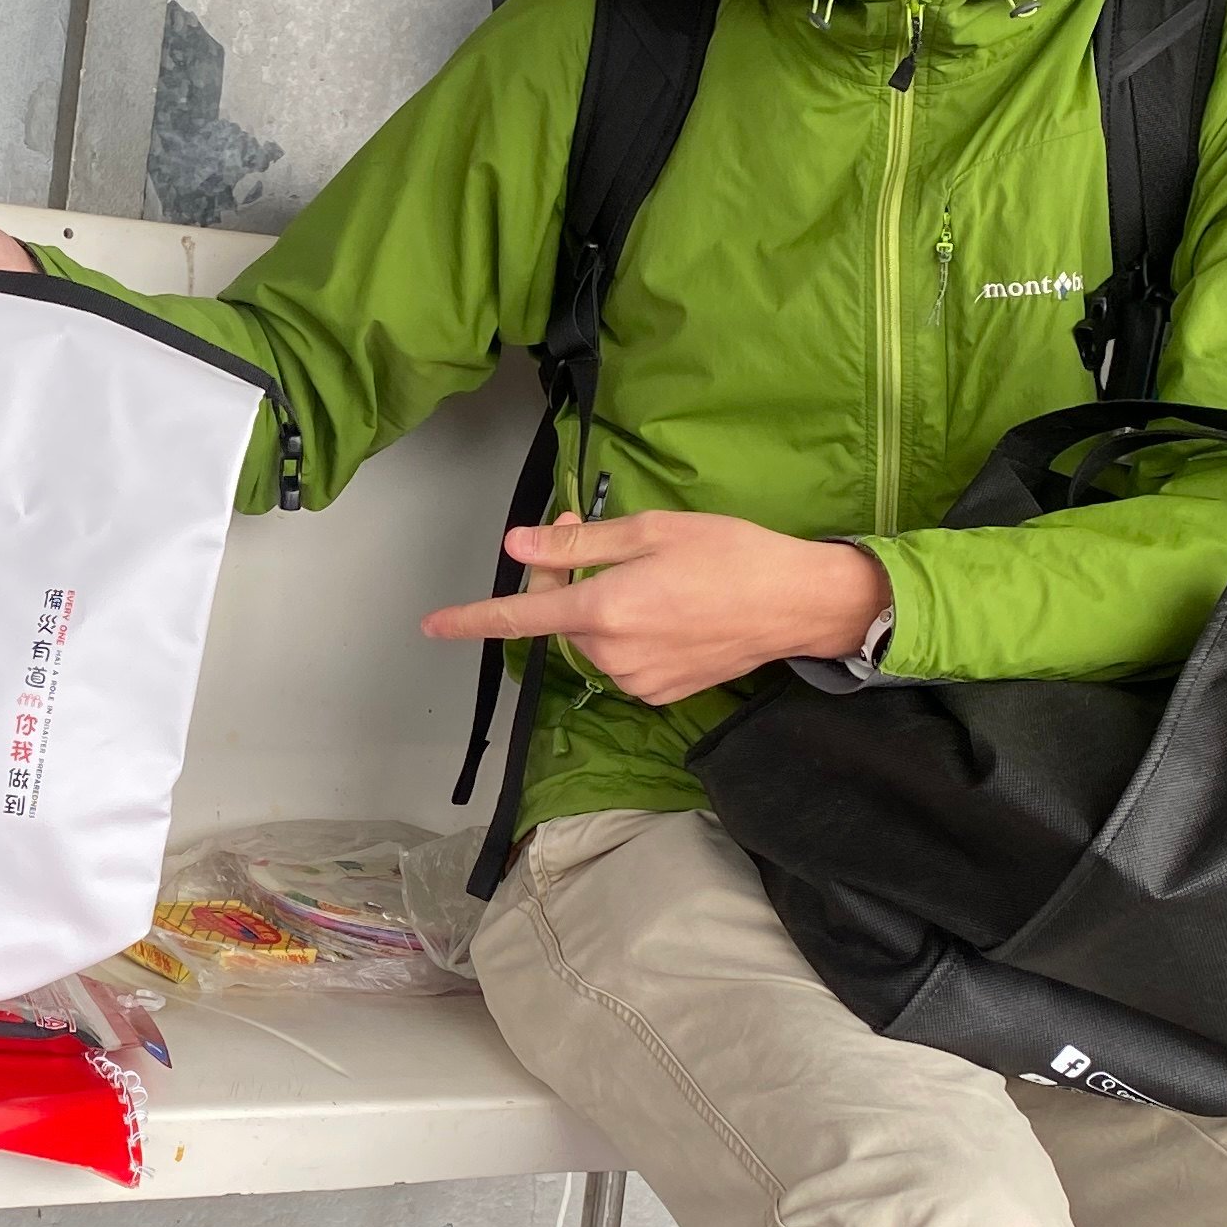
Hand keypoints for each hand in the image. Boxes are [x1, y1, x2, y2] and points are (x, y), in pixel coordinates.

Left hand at [421, 512, 891, 704]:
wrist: (794, 604)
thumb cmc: (728, 554)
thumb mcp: (651, 531)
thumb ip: (576, 543)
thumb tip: (518, 547)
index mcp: (604, 608)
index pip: (519, 618)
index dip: (472, 620)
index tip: (432, 625)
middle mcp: (612, 653)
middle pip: (561, 618)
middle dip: (566, 578)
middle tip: (598, 540)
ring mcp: (636, 680)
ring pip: (592, 639)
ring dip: (601, 609)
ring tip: (654, 579)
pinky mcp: (658, 695)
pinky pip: (622, 661)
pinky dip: (629, 635)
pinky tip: (670, 613)